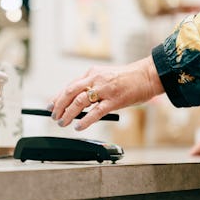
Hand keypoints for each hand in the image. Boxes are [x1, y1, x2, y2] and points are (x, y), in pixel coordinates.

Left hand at [49, 56, 163, 130]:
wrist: (148, 76)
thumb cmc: (128, 79)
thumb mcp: (106, 78)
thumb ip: (92, 87)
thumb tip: (77, 104)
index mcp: (92, 73)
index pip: (70, 85)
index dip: (58, 97)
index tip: (51, 105)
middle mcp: (96, 79)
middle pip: (70, 91)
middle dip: (59, 105)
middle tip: (53, 115)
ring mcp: (105, 89)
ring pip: (80, 101)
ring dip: (68, 113)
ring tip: (62, 122)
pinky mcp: (114, 100)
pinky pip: (96, 112)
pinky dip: (85, 120)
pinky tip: (78, 126)